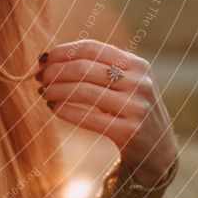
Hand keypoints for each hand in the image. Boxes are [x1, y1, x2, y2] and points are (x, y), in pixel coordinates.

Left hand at [36, 39, 178, 185]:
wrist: (158, 149)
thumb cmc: (129, 108)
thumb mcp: (124, 82)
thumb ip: (96, 67)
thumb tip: (49, 58)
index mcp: (137, 64)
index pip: (92, 48)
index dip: (63, 51)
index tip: (43, 59)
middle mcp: (139, 83)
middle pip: (84, 68)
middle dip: (55, 71)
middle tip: (39, 78)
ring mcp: (136, 107)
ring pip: (83, 91)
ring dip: (56, 90)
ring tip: (43, 93)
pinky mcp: (129, 131)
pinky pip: (88, 117)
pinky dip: (65, 110)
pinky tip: (53, 108)